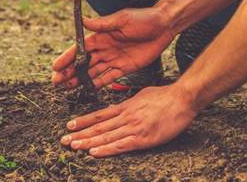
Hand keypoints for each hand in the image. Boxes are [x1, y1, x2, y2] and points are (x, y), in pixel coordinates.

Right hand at [51, 6, 173, 88]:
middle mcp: (105, 48)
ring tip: (66, 88)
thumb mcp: (123, 19)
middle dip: (69, 72)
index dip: (67, 57)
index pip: (81, 48)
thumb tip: (83, 21)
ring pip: (93, 71)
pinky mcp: (125, 67)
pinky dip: (97, 84)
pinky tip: (86, 89)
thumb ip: (103, 24)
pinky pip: (108, 77)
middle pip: (84, 62)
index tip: (56, 67)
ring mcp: (114, 58)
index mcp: (102, 35)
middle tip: (56, 82)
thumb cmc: (144, 18)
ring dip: (80, 79)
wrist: (164, 26)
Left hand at [60, 84, 197, 156]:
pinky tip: (94, 152)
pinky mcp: (143, 138)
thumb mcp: (143, 95)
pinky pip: (121, 145)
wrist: (182, 99)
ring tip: (73, 146)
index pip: (100, 115)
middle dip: (80, 134)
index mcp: (126, 106)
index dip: (84, 121)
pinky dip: (106, 149)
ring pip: (106, 136)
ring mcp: (134, 127)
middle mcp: (126, 116)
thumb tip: (120, 107)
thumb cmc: (166, 96)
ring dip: (88, 142)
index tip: (70, 125)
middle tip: (63, 140)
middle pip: (99, 127)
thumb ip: (130, 103)